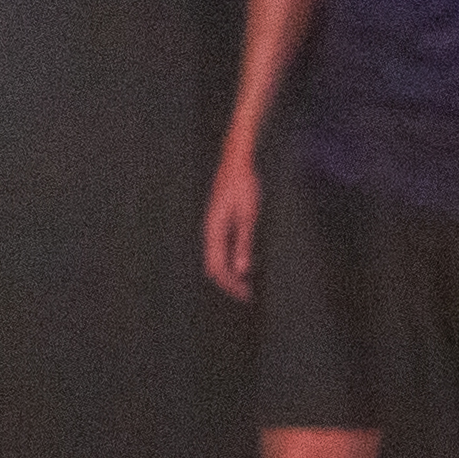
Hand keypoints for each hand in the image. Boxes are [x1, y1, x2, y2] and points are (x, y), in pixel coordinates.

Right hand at [202, 148, 263, 305]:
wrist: (237, 162)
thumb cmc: (244, 186)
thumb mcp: (248, 216)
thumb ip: (244, 243)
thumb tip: (241, 271)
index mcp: (214, 230)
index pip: (216, 267)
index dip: (230, 285)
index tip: (246, 296)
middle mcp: (210, 230)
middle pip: (213, 266)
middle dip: (229, 283)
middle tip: (248, 296)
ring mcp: (213, 226)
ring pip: (216, 258)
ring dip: (230, 274)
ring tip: (247, 285)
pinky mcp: (219, 222)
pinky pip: (221, 249)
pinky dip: (231, 262)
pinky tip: (245, 266)